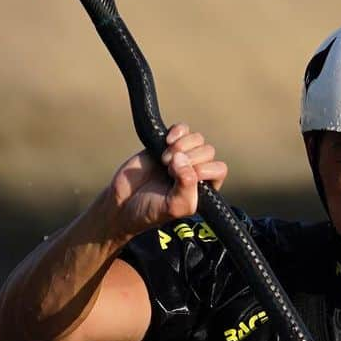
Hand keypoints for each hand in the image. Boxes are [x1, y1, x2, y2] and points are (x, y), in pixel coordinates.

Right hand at [107, 124, 227, 238]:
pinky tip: (167, 142)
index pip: (219, 169)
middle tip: (169, 171)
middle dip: (190, 158)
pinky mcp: (165, 144)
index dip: (204, 169)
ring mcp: (182, 156)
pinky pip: (182, 129)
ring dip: (183, 146)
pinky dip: (178, 132)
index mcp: (204, 187)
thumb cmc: (150, 211)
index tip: (183, 178)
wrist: (121, 204)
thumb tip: (183, 159)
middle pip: (208, 151)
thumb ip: (186, 187)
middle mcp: (195, 170)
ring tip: (165, 160)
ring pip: (198, 139)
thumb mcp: (173, 207)